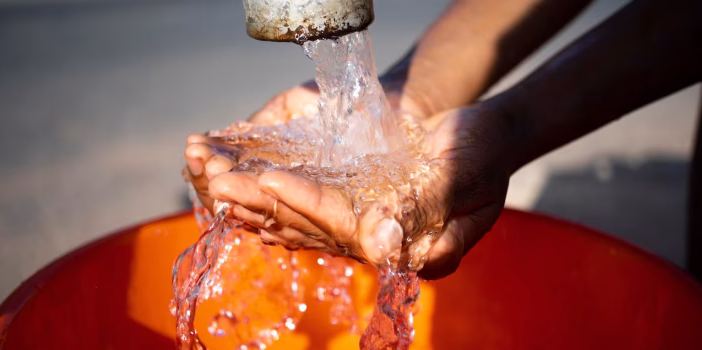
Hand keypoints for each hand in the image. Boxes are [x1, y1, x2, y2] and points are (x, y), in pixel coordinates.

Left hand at [191, 102, 515, 278]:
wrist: (484, 137)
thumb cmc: (484, 152)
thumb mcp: (464, 175)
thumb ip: (427, 208)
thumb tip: (383, 240)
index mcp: (414, 248)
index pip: (350, 229)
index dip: (308, 204)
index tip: (270, 180)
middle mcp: (384, 248)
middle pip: (315, 230)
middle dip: (266, 205)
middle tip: (220, 183)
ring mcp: (367, 232)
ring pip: (304, 222)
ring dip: (259, 204)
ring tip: (216, 185)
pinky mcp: (356, 212)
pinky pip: (309, 211)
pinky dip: (275, 201)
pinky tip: (244, 193)